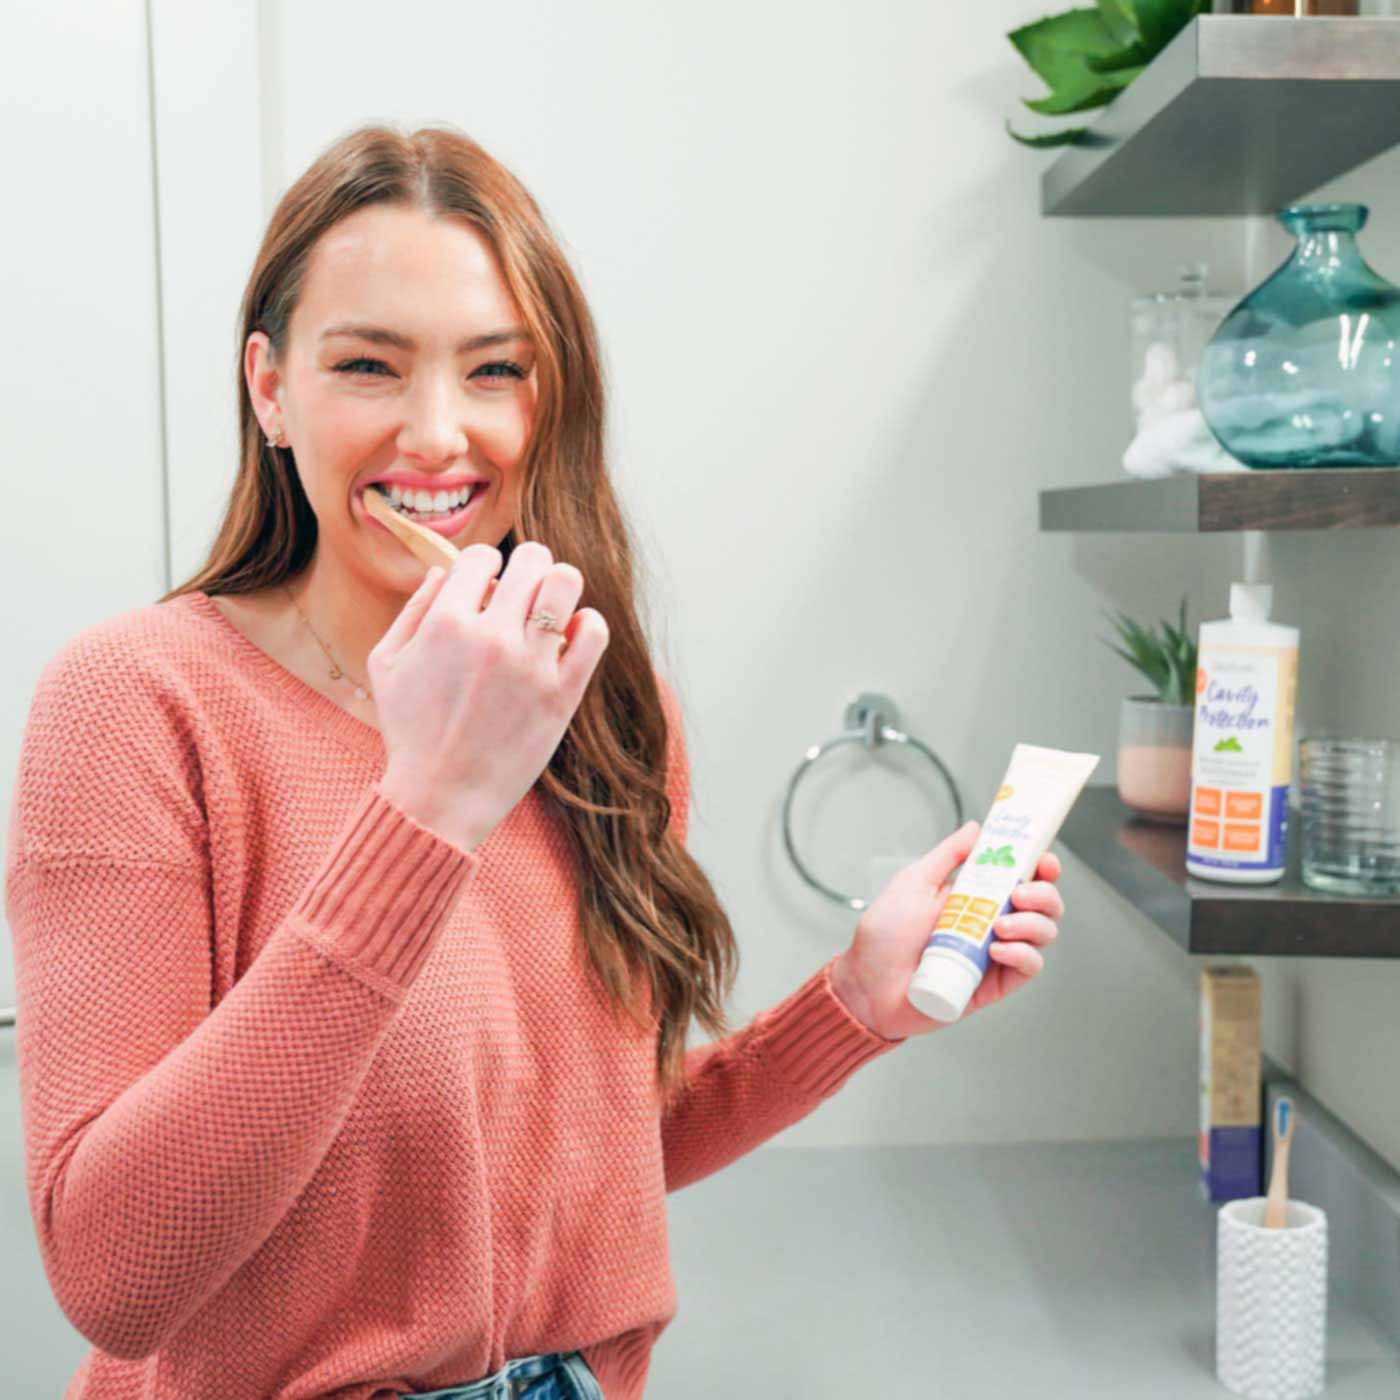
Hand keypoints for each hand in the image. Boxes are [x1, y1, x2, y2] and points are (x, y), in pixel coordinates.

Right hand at [370, 541, 609, 851]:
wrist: (441, 796)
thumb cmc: (410, 731)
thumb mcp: (386, 664)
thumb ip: (413, 608)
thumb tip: (445, 570)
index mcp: (445, 623)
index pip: (482, 556)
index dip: (484, 565)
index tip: (484, 586)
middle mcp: (492, 636)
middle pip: (532, 559)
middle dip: (528, 566)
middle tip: (522, 591)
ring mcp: (531, 664)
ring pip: (566, 584)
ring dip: (559, 586)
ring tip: (548, 607)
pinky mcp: (562, 693)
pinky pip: (593, 632)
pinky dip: (586, 624)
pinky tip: (569, 637)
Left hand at [830, 821, 1064, 1040]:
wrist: (868, 986)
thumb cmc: (883, 937)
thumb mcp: (914, 883)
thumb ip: (947, 855)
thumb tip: (976, 827)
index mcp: (975, 895)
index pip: (1022, 876)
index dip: (1041, 866)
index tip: (1043, 859)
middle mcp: (991, 922)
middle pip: (1043, 904)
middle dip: (1043, 893)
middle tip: (1020, 893)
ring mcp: (995, 953)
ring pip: (1042, 934)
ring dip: (1033, 924)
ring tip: (1000, 924)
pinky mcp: (994, 983)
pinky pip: (1027, 968)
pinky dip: (1022, 954)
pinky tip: (998, 949)